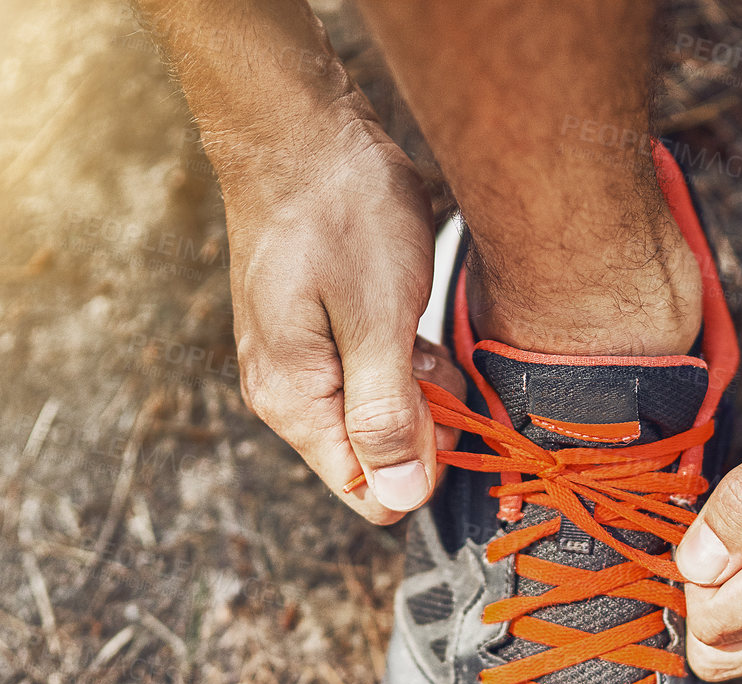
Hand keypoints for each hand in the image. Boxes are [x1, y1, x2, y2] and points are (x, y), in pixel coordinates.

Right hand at [225, 102, 461, 523]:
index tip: (452, 413)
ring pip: (384, 413)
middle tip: (433, 354)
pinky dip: (405, 355)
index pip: (369, 493)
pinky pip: (376, 374)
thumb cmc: (337, 213)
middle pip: (379, 456)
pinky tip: (408, 313)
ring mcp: (302, 365)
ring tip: (416, 322)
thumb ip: (388, 415)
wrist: (299, 128)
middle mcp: (289, 395)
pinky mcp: (319, 335)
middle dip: (426, 421)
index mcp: (295, 403)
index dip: (425, 466)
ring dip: (421, 383)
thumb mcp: (378, 319)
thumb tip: (399, 498)